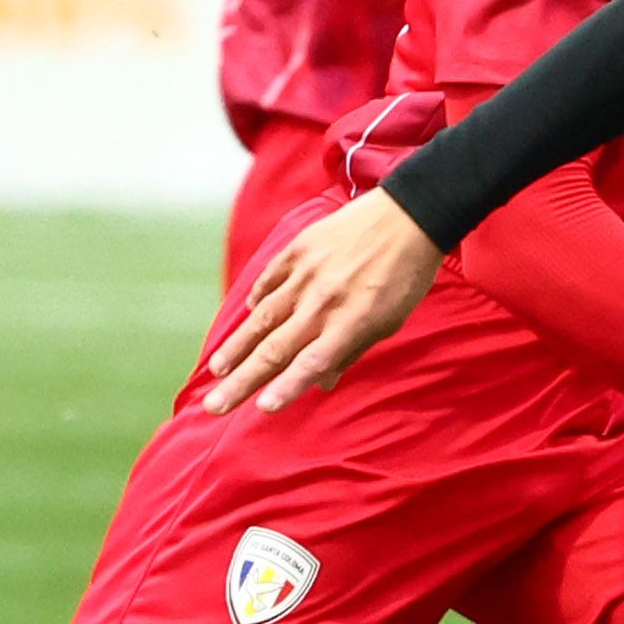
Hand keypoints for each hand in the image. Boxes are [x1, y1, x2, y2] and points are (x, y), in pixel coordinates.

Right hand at [199, 189, 446, 412]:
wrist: (410, 215)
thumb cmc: (407, 275)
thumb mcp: (391, 319)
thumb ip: (352, 349)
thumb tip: (322, 381)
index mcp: (351, 322)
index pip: (311, 363)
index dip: (287, 387)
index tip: (262, 408)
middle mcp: (323, 301)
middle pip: (275, 348)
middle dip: (241, 381)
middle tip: (213, 406)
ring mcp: (306, 273)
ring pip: (262, 316)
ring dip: (236, 347)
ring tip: (216, 369)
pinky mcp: (299, 249)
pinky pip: (269, 279)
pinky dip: (256, 298)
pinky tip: (245, 314)